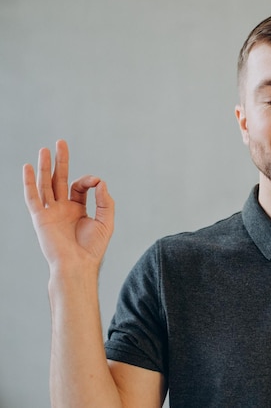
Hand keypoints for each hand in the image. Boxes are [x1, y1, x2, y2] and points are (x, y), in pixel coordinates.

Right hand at [23, 140, 114, 272]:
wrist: (78, 265)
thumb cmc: (92, 248)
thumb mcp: (106, 221)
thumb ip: (105, 200)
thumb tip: (100, 181)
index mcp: (77, 209)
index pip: (79, 186)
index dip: (88, 180)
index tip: (96, 183)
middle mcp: (62, 208)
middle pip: (59, 179)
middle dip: (61, 161)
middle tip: (61, 142)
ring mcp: (50, 212)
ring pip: (45, 184)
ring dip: (45, 167)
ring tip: (44, 149)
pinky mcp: (40, 218)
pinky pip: (32, 197)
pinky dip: (29, 183)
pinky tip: (27, 168)